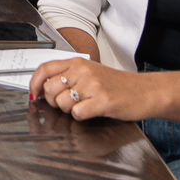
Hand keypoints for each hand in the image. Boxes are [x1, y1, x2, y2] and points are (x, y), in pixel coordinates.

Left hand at [29, 57, 153, 121]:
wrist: (145, 91)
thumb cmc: (117, 84)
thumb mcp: (90, 72)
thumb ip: (68, 76)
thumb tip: (42, 88)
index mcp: (77, 62)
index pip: (45, 69)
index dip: (35, 83)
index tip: (34, 94)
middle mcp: (83, 71)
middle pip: (50, 88)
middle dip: (53, 101)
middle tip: (66, 104)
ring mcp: (93, 85)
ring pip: (62, 103)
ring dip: (69, 110)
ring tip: (83, 106)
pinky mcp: (102, 101)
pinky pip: (78, 113)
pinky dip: (81, 117)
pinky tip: (92, 111)